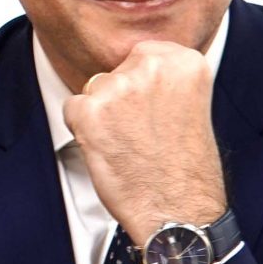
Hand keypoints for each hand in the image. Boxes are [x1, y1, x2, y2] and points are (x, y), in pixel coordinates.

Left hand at [62, 41, 226, 244]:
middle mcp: (151, 67)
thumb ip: (163, 78)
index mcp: (184, 60)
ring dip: (102, 115)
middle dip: (120, 99)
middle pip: (114, 71)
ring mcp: (118, 87)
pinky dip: (84, 130)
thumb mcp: (189, 102)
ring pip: (93, 90)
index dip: (141, 86)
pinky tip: (111, 150)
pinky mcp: (90, 111)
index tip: (156, 110)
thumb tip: (130, 66)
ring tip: (130, 144)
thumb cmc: (184, 165)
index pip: (140, 54)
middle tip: (143, 133)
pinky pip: (73, 109)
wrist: (178, 209)